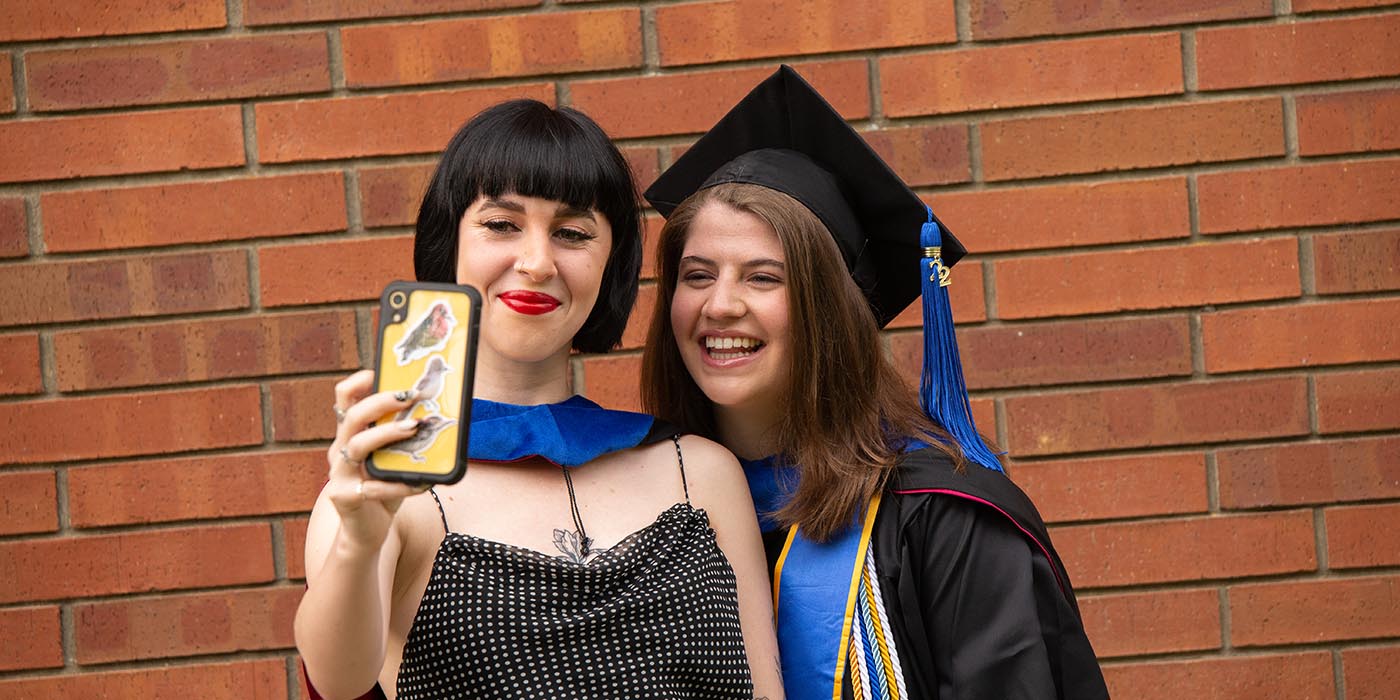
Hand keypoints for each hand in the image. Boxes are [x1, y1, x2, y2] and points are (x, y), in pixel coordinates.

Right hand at [326, 370, 429, 553]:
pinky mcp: (345, 498)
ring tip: (414, 427)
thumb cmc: (384, 488)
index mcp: (350, 434)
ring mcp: (339, 474)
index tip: (380, 371)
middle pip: (352, 417)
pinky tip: (422, 482)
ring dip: (387, 434)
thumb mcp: (395, 459)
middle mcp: (340, 450)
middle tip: (410, 396)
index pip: (345, 398)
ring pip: (357, 446)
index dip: (359, 382)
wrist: (366, 532)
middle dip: (381, 402)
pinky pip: (372, 488)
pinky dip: (399, 484)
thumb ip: (407, 438)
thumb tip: (441, 414)